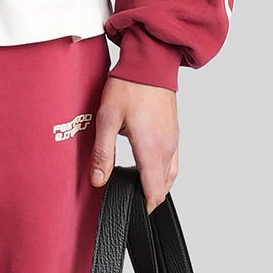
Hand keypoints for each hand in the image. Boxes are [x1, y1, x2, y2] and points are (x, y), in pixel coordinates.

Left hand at [89, 75, 178, 210]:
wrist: (150, 62)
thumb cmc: (129, 86)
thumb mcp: (107, 119)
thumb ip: (103, 153)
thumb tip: (98, 180)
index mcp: (152, 149)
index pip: (154, 191)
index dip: (145, 206)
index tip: (132, 210)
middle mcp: (167, 147)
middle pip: (164, 187)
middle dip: (149, 198)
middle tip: (131, 202)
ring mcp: (173, 140)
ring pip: (171, 175)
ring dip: (158, 186)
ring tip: (139, 189)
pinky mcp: (174, 132)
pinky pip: (173, 161)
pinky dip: (164, 172)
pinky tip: (149, 168)